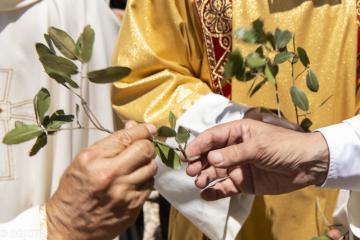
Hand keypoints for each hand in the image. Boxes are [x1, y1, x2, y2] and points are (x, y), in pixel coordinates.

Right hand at [46, 122, 156, 238]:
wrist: (69, 225)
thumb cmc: (74, 190)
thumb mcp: (84, 160)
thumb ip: (110, 143)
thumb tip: (133, 127)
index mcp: (94, 160)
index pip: (127, 137)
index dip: (142, 130)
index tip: (149, 128)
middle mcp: (110, 175)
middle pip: (145, 150)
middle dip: (147, 145)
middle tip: (143, 146)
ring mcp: (124, 192)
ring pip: (151, 167)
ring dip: (147, 163)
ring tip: (137, 165)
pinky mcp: (133, 206)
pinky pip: (150, 185)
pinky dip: (145, 179)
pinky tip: (134, 181)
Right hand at [185, 119, 329, 200]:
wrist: (308, 166)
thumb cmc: (284, 147)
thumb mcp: (259, 146)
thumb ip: (235, 153)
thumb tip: (210, 159)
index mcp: (237, 132)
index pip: (213, 137)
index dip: (198, 144)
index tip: (186, 154)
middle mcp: (234, 149)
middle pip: (210, 155)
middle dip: (199, 162)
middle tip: (191, 171)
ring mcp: (238, 166)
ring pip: (215, 171)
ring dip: (205, 176)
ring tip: (198, 182)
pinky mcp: (243, 182)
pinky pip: (225, 187)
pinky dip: (215, 191)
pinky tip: (206, 194)